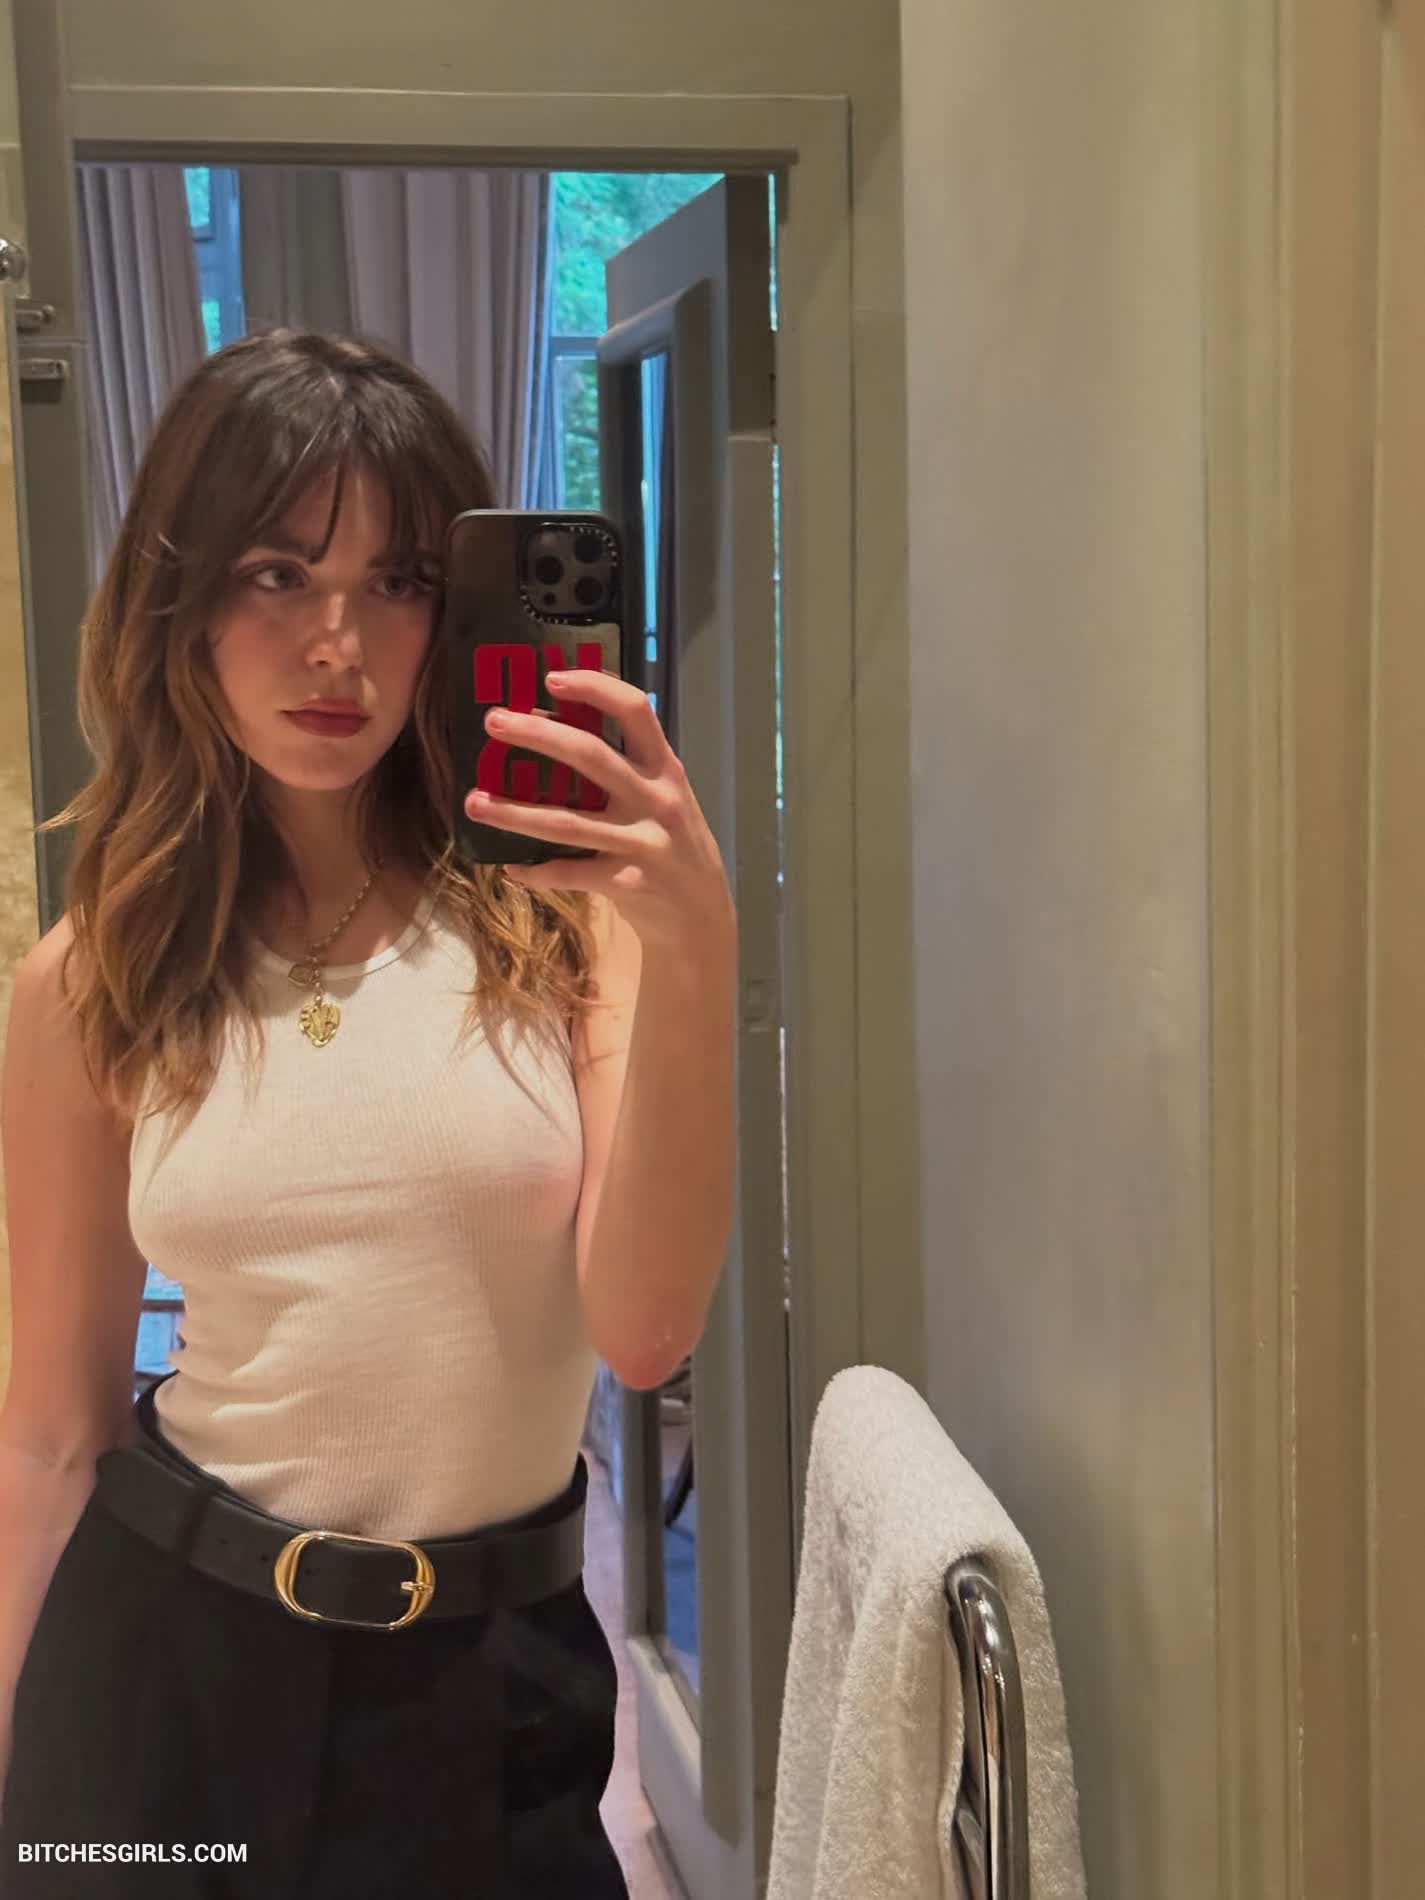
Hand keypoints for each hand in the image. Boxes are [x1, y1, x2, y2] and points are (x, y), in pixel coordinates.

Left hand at [465, 670, 736, 955]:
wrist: (702, 916)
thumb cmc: (673, 845)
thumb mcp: (665, 797)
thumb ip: (628, 768)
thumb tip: (558, 731)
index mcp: (664, 768)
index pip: (634, 710)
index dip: (594, 687)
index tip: (551, 677)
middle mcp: (656, 799)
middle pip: (591, 755)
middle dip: (537, 735)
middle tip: (493, 722)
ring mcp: (642, 842)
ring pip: (566, 822)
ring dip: (513, 813)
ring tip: (473, 802)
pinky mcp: (626, 883)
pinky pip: (569, 873)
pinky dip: (535, 871)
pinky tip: (509, 865)